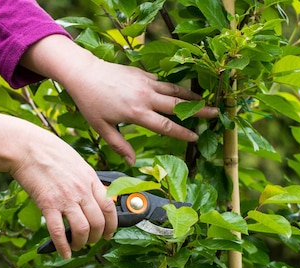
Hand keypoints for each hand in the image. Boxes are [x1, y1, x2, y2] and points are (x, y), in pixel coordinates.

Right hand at [9, 130, 117, 257]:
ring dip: (82, 242)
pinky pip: (58, 231)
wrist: (26, 147)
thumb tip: (93, 195)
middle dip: (97, 237)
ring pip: (83, 229)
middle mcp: (81, 190)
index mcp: (90, 178)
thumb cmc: (49, 150)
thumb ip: (86, 180)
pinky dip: (63, 246)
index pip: (109, 206)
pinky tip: (64, 253)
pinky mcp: (48, 204)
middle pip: (99, 222)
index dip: (112, 224)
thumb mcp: (77, 162)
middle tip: (91, 241)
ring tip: (77, 245)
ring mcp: (66, 198)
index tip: (109, 233)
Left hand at [20, 35, 218, 164]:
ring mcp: (145, 83)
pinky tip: (182, 91)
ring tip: (205, 100)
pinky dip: (174, 87)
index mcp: (137, 114)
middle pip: (178, 106)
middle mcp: (145, 97)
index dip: (182, 133)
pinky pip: (163, 81)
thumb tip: (131, 163)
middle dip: (198, 110)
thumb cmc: (91, 102)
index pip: (166, 126)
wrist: (84, 73)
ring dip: (190, 97)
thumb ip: (120, 145)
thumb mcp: (102, 128)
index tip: (195, 137)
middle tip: (215, 113)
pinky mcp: (143, 73)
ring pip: (174, 91)